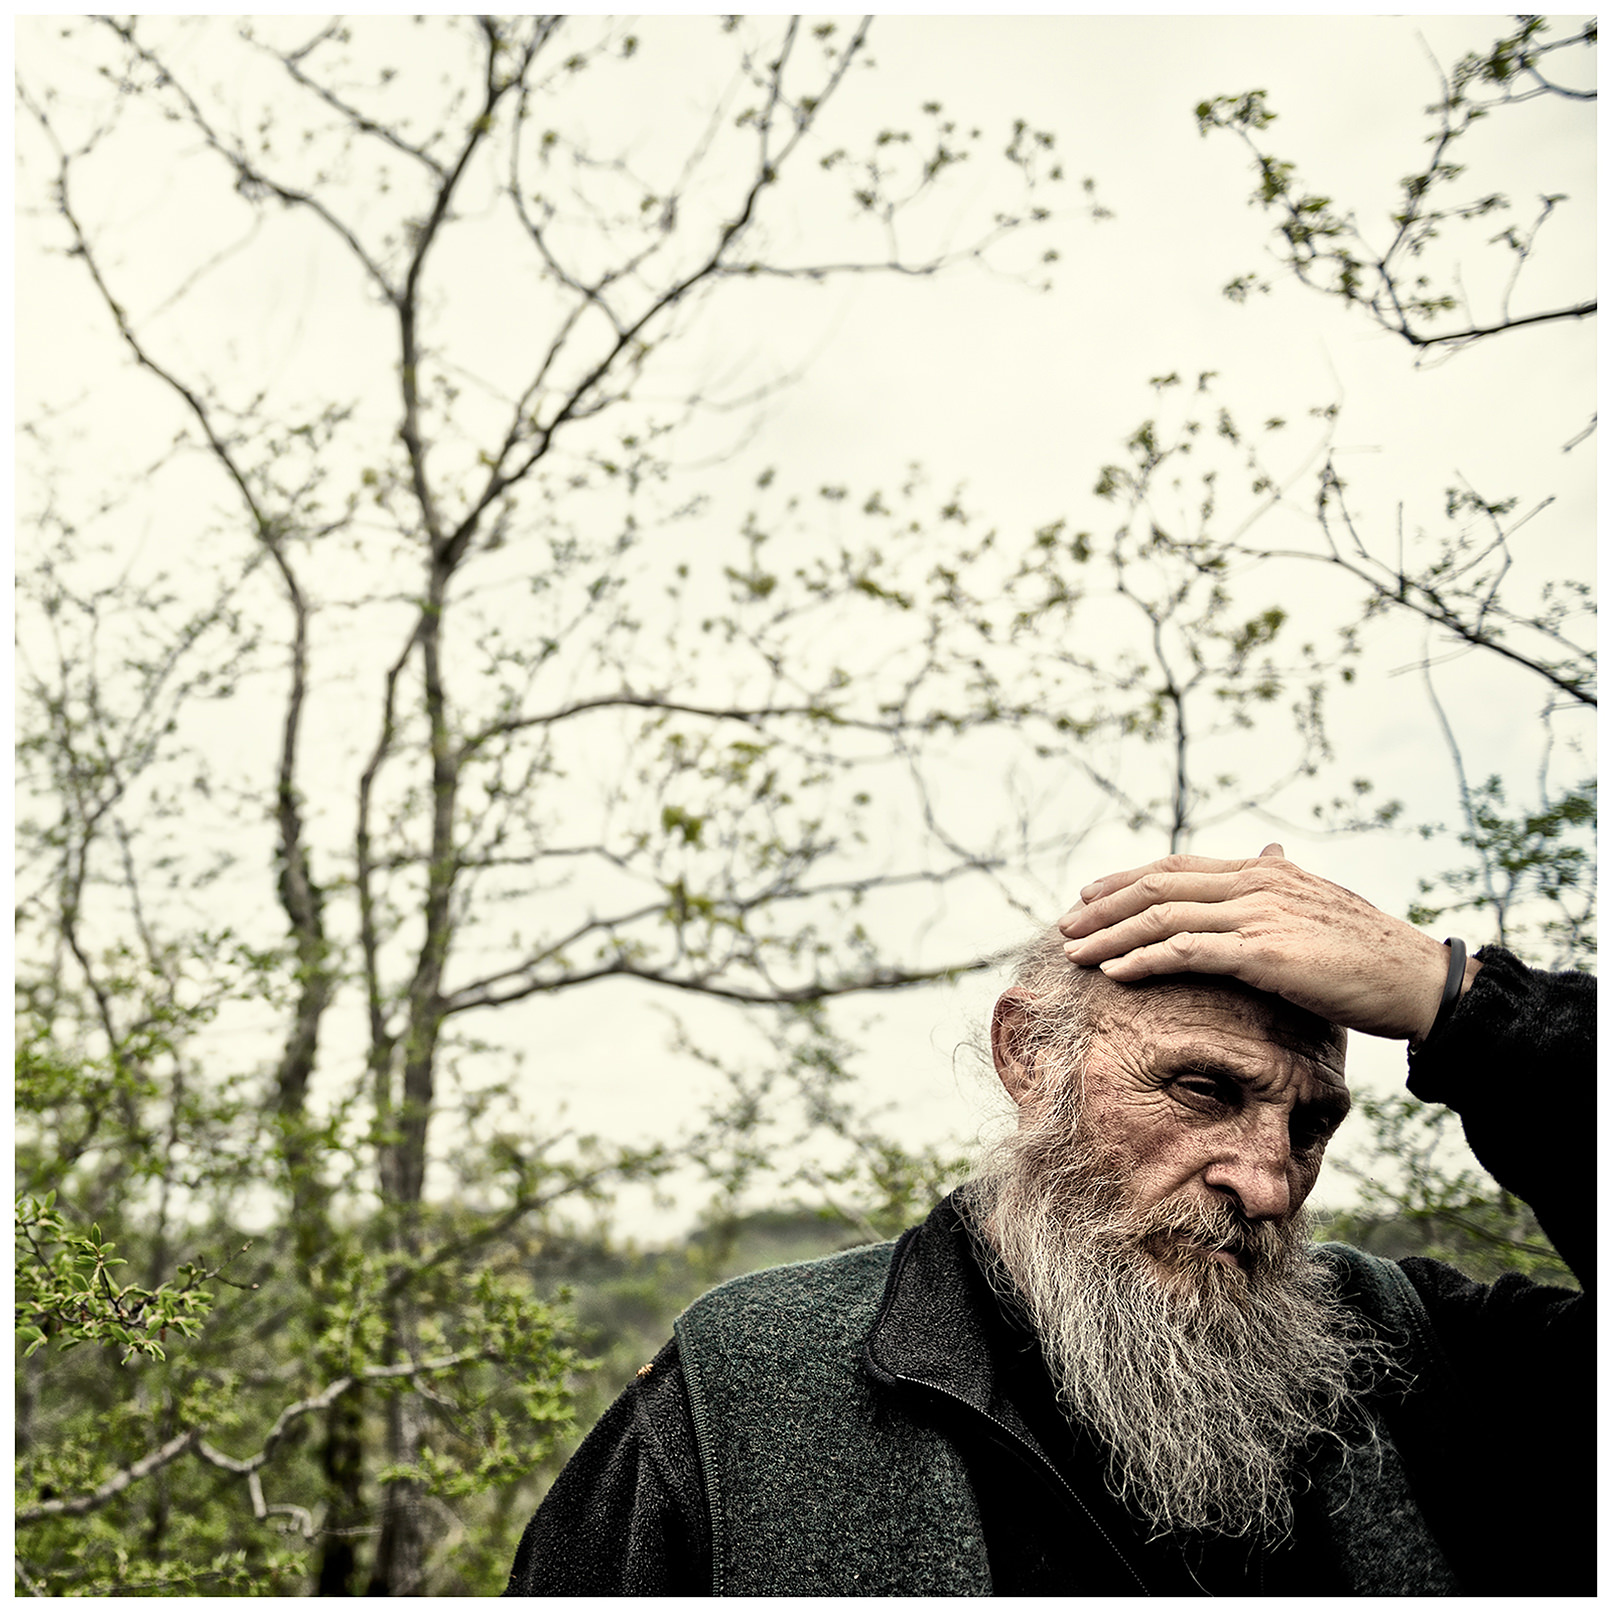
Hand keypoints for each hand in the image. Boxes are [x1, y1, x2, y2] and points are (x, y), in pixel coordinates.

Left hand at [1057, 843, 1468, 1041]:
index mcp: (1264, 871)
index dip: (1126, 881)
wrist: (1418, 981)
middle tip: (1065, 926)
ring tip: (1073, 953)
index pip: (1177, 867)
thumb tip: (1267, 854)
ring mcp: (1259, 915)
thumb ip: (1280, 886)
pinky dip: (1144, 960)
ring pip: (1163, 917)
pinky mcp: (1265, 953)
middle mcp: (1255, 882)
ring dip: (1110, 936)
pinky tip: (1114, 973)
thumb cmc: (1369, 954)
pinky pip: (1187, 952)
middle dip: (1104, 907)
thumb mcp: (1318, 907)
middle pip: (1158, 886)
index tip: (1088, 898)